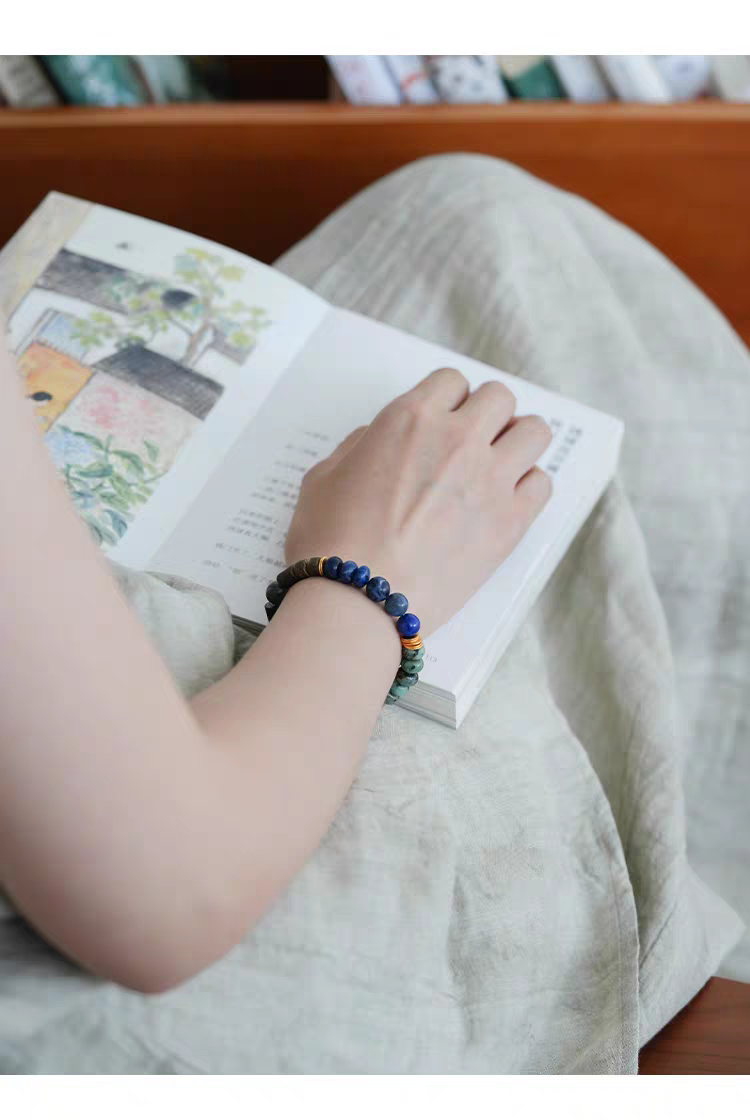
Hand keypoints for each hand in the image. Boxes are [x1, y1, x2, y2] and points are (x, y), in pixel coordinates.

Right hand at [286, 367, 552, 635]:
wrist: (355, 601)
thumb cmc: (330, 542)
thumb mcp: (324, 476)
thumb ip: (359, 445)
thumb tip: (380, 440)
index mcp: (410, 419)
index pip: (451, 381)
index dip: (447, 400)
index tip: (442, 422)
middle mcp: (457, 439)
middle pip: (500, 398)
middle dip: (487, 415)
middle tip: (472, 443)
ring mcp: (490, 480)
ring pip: (534, 431)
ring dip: (518, 442)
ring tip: (498, 467)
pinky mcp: (510, 523)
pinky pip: (542, 483)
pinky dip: (528, 487)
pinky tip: (505, 502)